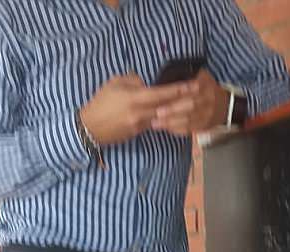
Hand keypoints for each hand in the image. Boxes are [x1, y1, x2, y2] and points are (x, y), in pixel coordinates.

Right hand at [80, 74, 194, 145]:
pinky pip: (154, 123)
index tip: (192, 85)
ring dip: (176, 111)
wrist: (90, 128)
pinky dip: (163, 118)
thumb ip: (133, 80)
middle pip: (167, 107)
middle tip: (199, 95)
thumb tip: (145, 83)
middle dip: (184, 101)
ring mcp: (140, 125)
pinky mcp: (138, 133)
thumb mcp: (115, 83)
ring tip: (189, 104)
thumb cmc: (100, 102)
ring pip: (162, 117)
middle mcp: (141, 113)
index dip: (178, 89)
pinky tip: (172, 114)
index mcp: (135, 99)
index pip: (161, 93)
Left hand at [151, 70, 229, 136]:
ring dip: (171, 123)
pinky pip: (190, 129)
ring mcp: (208, 114)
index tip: (162, 95)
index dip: (177, 93)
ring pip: (188, 120)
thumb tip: (166, 75)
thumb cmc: (208, 89)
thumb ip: (187, 76)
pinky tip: (166, 129)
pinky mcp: (205, 126)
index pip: (191, 88)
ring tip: (156, 123)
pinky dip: (177, 130)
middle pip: (189, 106)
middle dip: (172, 110)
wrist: (227, 106)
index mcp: (206, 84)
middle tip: (156, 113)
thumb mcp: (201, 76)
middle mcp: (208, 99)